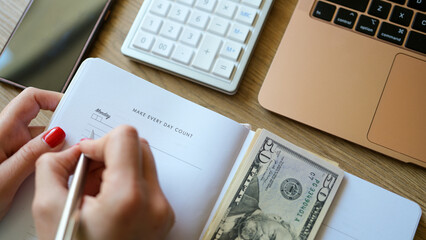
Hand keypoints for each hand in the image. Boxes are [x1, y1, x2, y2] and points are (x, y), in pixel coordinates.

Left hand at [0, 88, 64, 219]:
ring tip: (58, 172)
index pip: (32, 99)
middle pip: (43, 124)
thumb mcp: (3, 181)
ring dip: (55, 155)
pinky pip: (39, 158)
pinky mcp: (15, 163)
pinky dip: (50, 166)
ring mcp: (11, 150)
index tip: (74, 109)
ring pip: (44, 144)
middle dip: (62, 134)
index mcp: (1, 131)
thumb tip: (57, 135)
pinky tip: (50, 179)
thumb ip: (30, 156)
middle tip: (74, 148)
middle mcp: (6, 137)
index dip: (54, 98)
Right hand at [32, 125, 174, 239]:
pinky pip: (148, 183)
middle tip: (89, 174)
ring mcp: (163, 211)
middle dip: (110, 153)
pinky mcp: (164, 217)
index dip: (99, 142)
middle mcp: (154, 202)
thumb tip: (71, 150)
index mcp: (128, 198)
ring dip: (118, 167)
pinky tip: (108, 204)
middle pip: (139, 146)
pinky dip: (127, 184)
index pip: (125, 137)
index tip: (85, 157)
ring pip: (145, 163)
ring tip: (96, 194)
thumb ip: (54, 166)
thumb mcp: (49, 210)